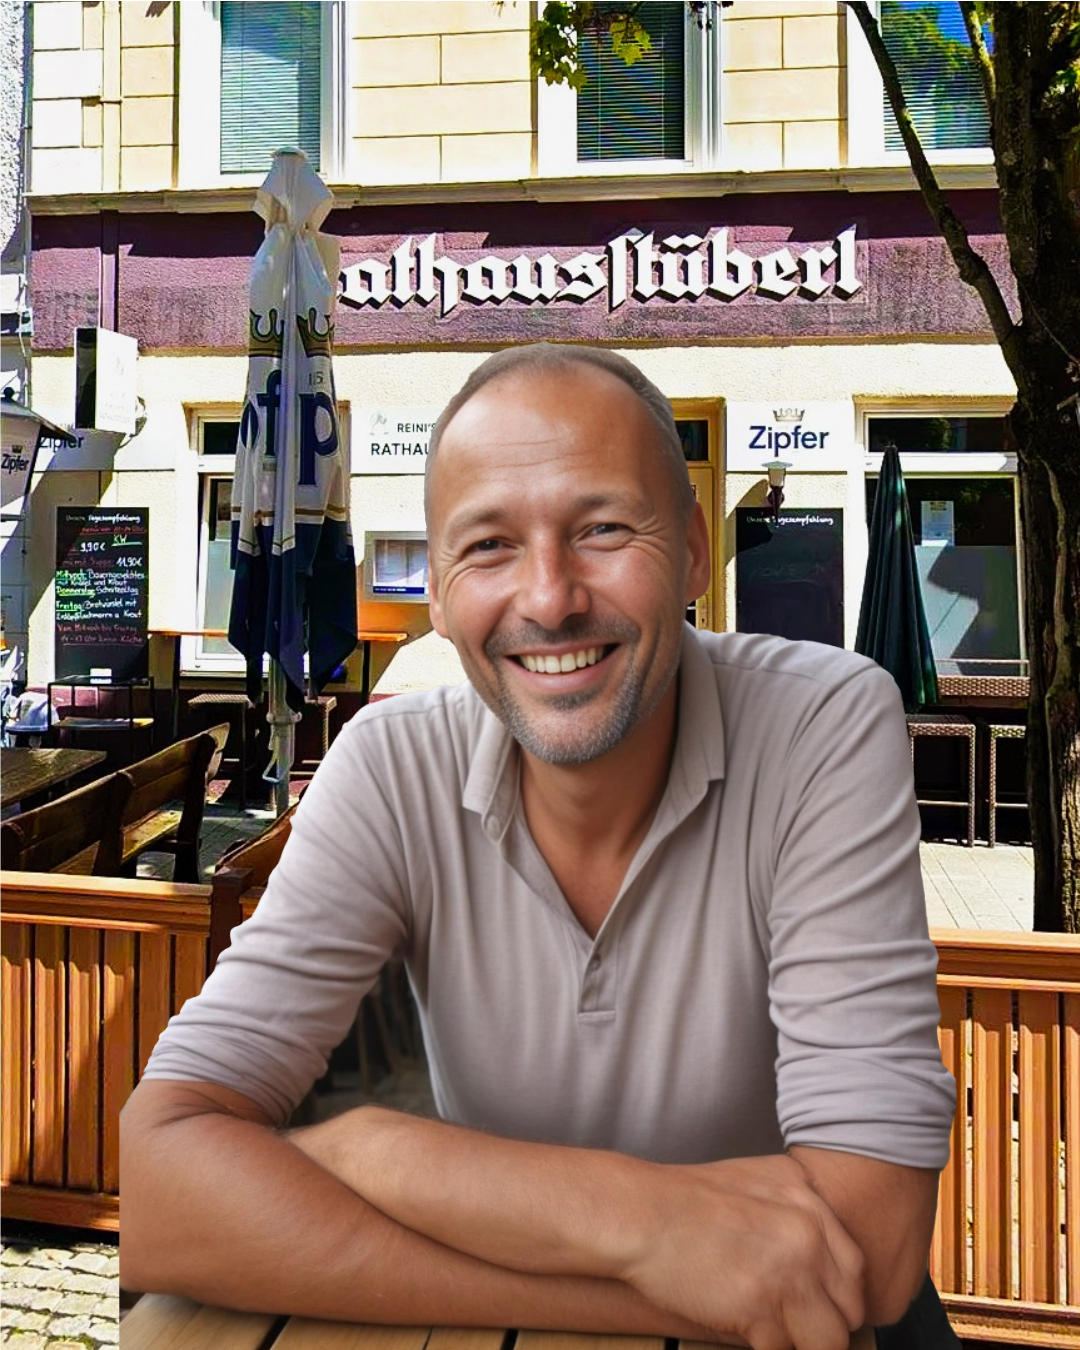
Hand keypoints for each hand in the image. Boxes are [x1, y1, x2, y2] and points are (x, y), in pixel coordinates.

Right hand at [616, 1153, 865, 1349]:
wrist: (641, 1213)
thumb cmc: (682, 1200)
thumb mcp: (752, 1182)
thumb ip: (792, 1213)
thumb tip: (817, 1261)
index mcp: (808, 1199)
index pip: (854, 1268)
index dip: (834, 1296)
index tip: (813, 1306)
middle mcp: (809, 1233)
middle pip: (849, 1307)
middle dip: (823, 1325)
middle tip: (788, 1323)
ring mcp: (789, 1271)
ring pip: (828, 1341)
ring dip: (797, 1343)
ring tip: (764, 1329)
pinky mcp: (762, 1307)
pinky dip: (762, 1347)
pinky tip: (738, 1327)